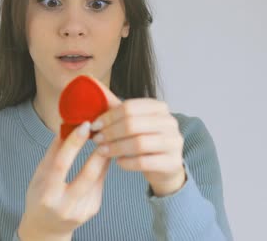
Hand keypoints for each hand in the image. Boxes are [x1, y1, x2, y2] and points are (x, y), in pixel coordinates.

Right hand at [18, 122, 109, 240]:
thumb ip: (53, 152)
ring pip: (98, 178)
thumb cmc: (40, 197)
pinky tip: (103, 156)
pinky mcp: (93, 209)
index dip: (74, 143)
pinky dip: (102, 168)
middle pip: (88, 174)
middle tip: (104, 132)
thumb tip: (66, 126)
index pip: (61, 164)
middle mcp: (65, 205)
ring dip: (104, 157)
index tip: (84, 126)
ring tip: (106, 139)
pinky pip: (100, 184)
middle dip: (99, 151)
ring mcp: (82, 210)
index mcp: (48, 194)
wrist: (46, 228)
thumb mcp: (39, 175)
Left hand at [84, 77, 185, 196]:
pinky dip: (127, 162)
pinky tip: (118, 162)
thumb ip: (118, 113)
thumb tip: (92, 100)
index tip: (94, 125)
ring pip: (139, 143)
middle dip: (110, 132)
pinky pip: (144, 162)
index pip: (130, 107)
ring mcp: (174, 142)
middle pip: (133, 124)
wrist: (166, 166)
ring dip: (116, 147)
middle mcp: (170, 122)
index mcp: (159, 108)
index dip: (109, 116)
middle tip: (96, 139)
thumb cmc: (146, 142)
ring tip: (103, 151)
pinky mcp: (173, 162)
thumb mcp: (135, 124)